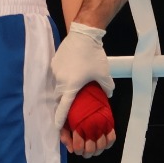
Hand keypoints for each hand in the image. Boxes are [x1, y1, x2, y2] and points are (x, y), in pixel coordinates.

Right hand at [52, 23, 113, 148]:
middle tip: (71, 107)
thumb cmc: (93, 55)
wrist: (83, 34)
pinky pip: (58, 76)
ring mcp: (56, 72)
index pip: (63, 108)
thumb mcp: (103, 73)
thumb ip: (107, 87)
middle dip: (64, 104)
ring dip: (64, 90)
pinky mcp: (54, 63)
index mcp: (71, 87)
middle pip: (60, 98)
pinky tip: (72, 74)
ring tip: (74, 88)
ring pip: (58, 87)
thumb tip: (108, 95)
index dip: (60, 120)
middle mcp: (60, 81)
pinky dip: (63, 79)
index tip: (58, 128)